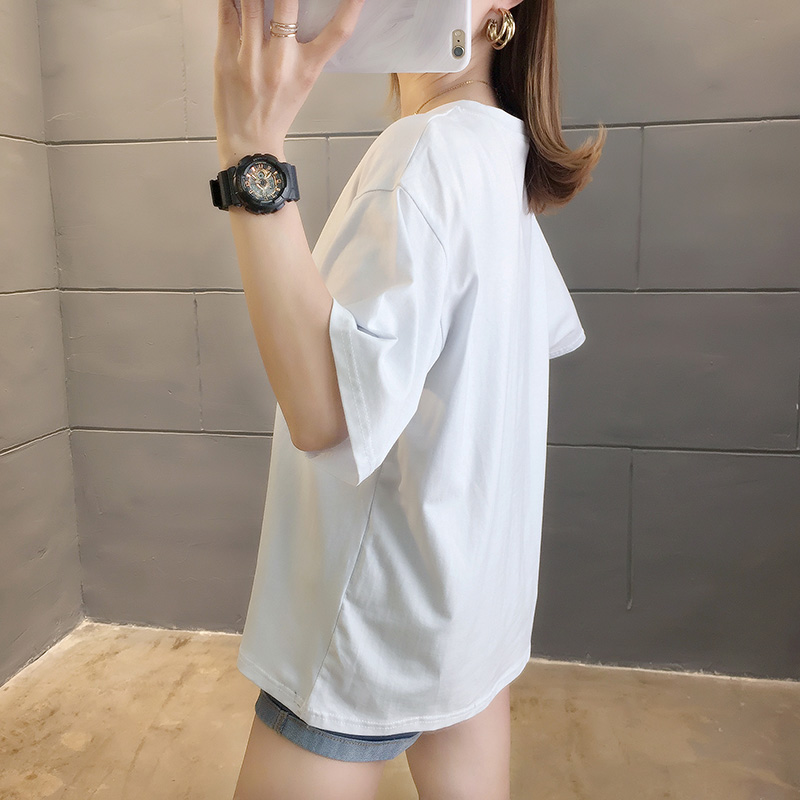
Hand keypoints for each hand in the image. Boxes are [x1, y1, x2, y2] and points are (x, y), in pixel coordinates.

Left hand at [214, 0, 366, 166]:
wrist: (250, 143)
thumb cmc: (276, 114)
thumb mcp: (303, 83)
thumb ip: (306, 50)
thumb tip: (301, 16)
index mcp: (307, 69)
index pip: (338, 33)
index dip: (352, 7)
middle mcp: (281, 61)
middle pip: (288, 3)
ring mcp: (251, 58)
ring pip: (253, 2)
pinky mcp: (226, 57)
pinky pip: (227, 14)